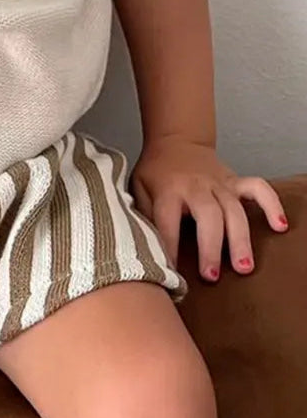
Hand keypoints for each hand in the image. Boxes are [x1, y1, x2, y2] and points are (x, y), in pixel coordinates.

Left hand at [132, 136, 288, 281]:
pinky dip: (271, 205)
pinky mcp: (235, 181)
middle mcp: (196, 186)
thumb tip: (144, 247)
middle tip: (211, 276)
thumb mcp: (138, 189)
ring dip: (240, 238)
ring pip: (234, 209)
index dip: (169, 246)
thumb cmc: (156, 172)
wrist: (175, 141)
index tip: (171, 272)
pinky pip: (258, 189)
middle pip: (208, 215)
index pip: (168, 220)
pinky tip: (279, 226)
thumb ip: (143, 214)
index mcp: (168, 189)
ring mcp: (219, 183)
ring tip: (243, 267)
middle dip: (211, 247)